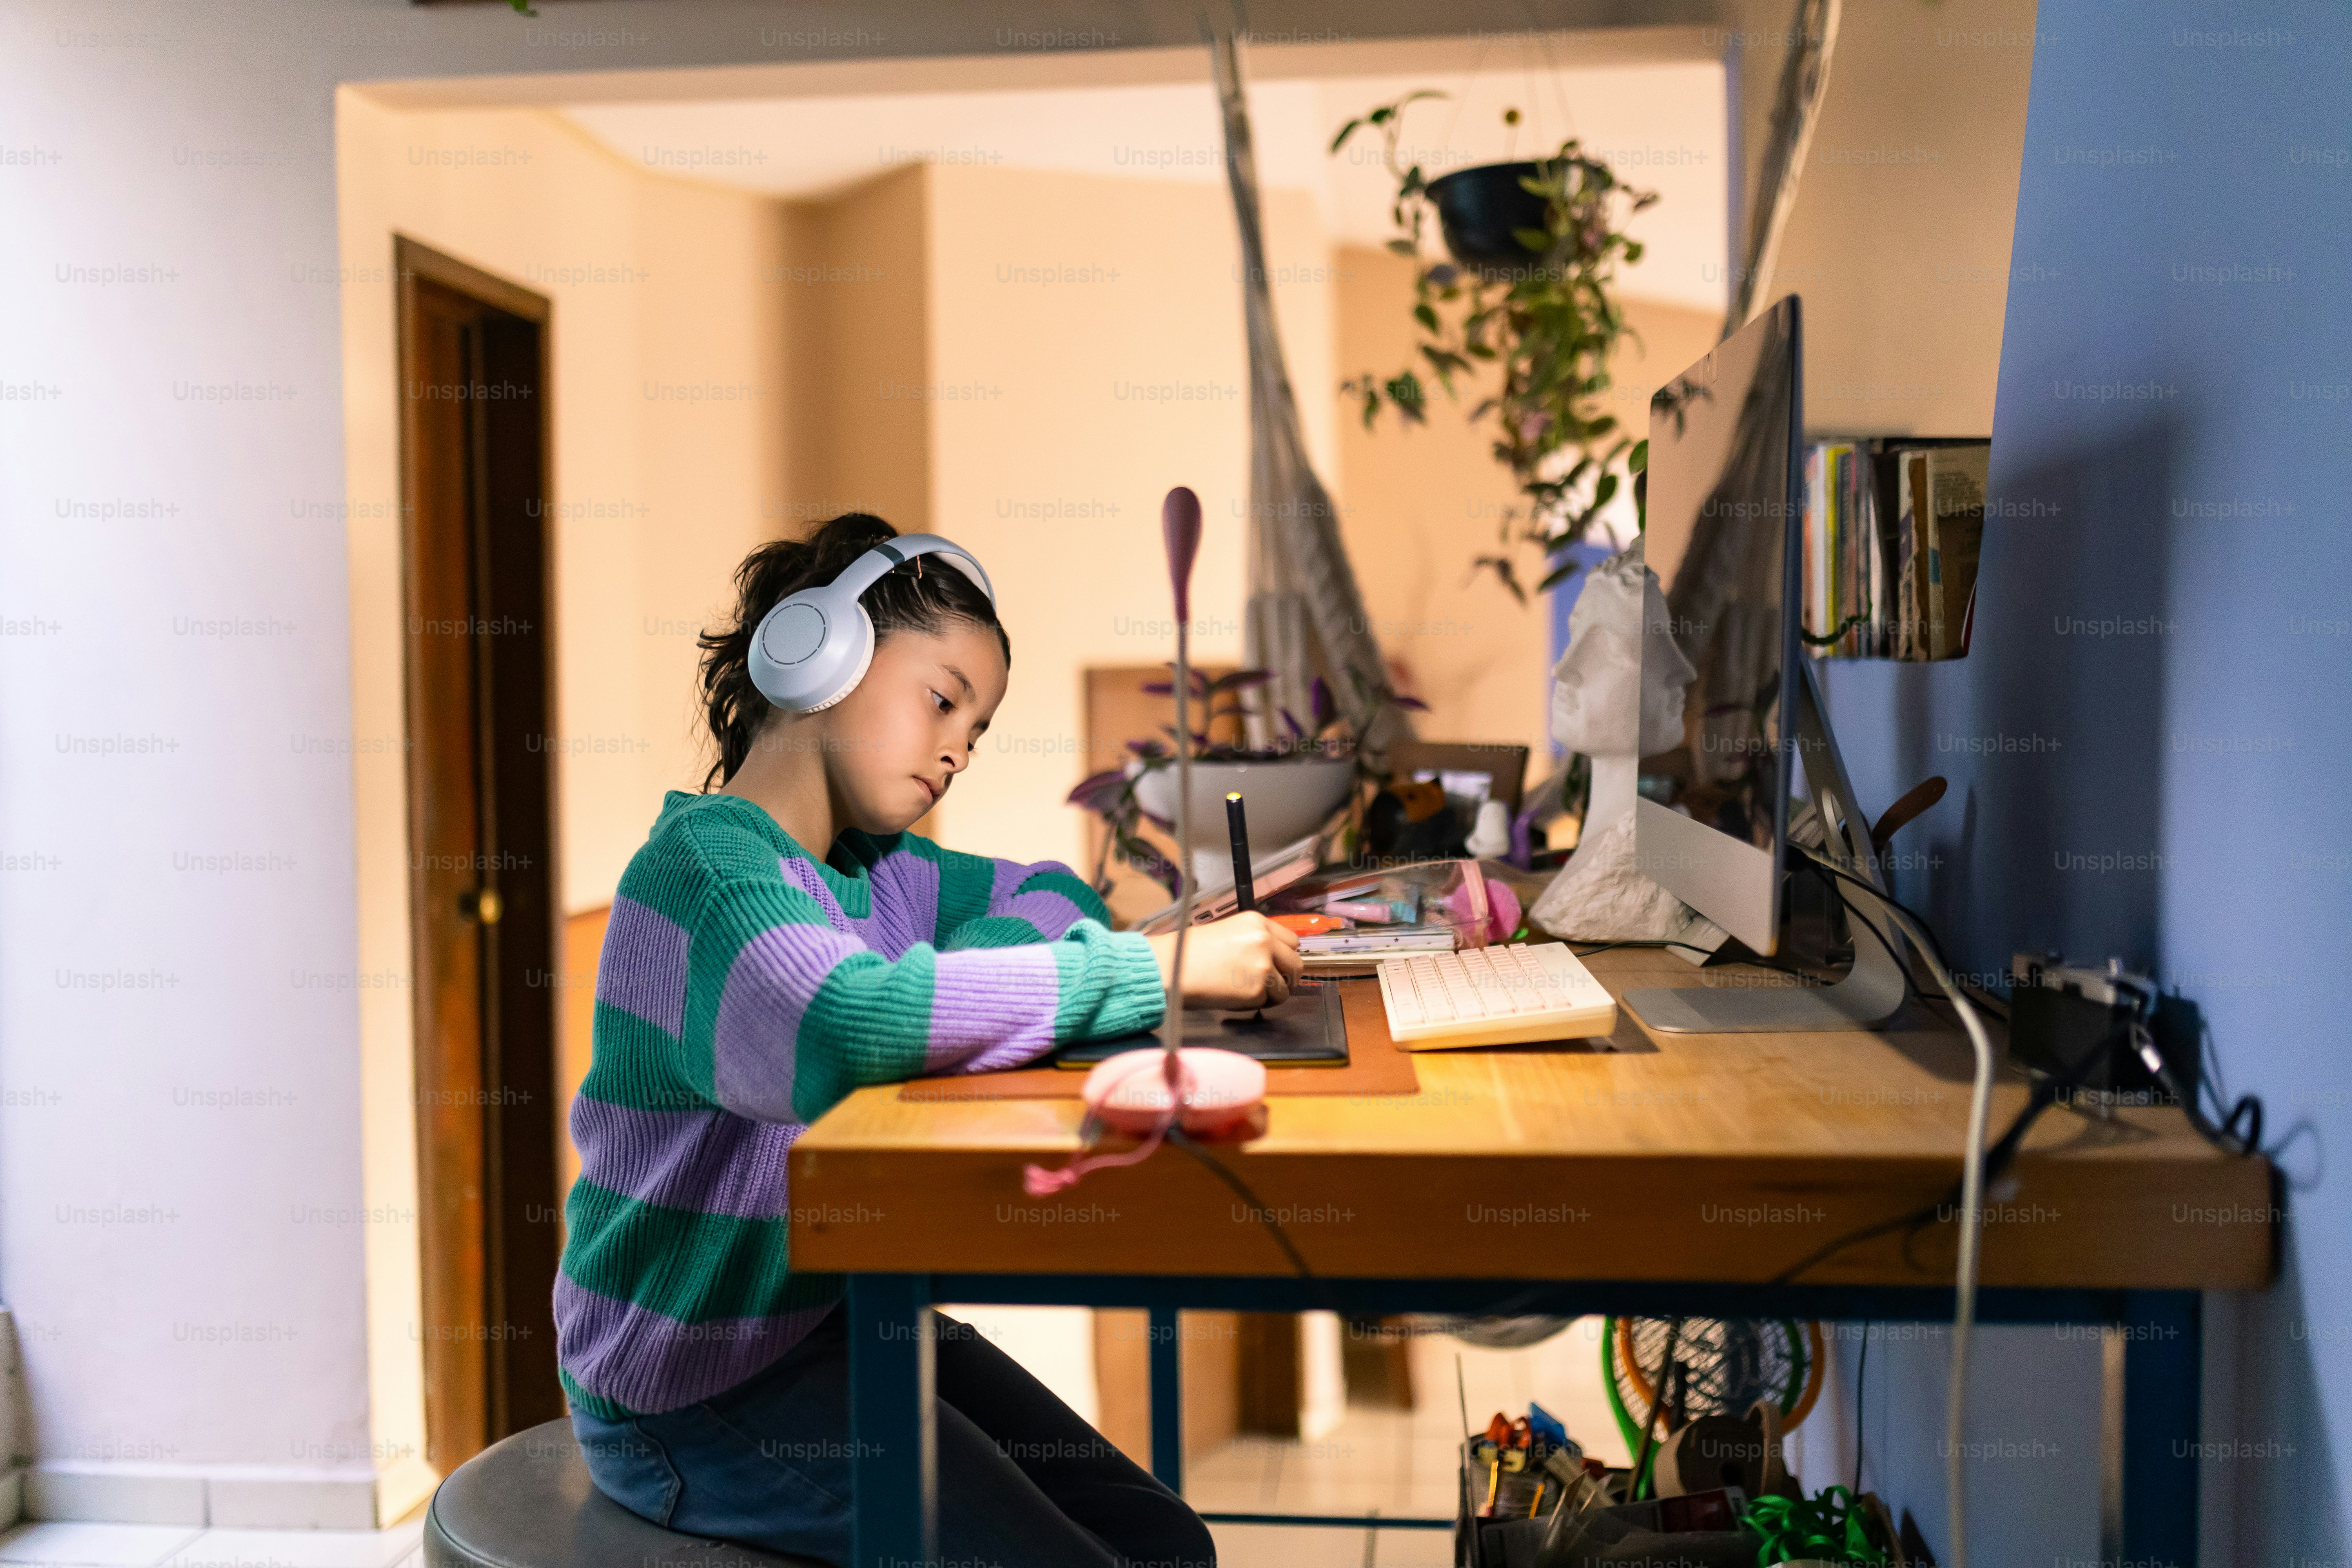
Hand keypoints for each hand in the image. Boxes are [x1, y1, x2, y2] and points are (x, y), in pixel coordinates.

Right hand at [1145, 913, 1303, 1010]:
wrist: (1169, 967)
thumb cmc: (1189, 952)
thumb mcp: (1228, 933)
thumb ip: (1254, 942)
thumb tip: (1274, 959)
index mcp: (1256, 922)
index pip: (1293, 941)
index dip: (1284, 957)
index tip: (1277, 966)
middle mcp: (1264, 940)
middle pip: (1296, 964)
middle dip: (1285, 978)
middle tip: (1267, 985)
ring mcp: (1262, 965)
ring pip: (1286, 987)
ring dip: (1271, 994)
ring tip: (1246, 992)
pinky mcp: (1256, 989)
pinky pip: (1268, 1002)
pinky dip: (1255, 1004)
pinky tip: (1234, 996)